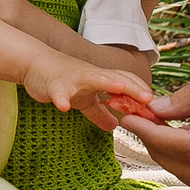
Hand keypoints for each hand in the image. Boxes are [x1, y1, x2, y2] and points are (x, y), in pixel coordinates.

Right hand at [20, 47, 151, 122]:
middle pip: (115, 78)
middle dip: (132, 87)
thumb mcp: (84, 98)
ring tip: (117, 88)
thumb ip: (99, 111)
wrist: (34, 63)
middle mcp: (90, 76)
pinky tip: (64, 107)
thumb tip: (114, 125)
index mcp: (100, 79)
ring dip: (105, 83)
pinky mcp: (54, 83)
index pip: (126, 81)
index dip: (140, 92)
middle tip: (148, 98)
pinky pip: (59, 91)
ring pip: (91, 78)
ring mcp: (73, 78)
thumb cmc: (61, 78)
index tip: (154, 107)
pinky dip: (62, 98)